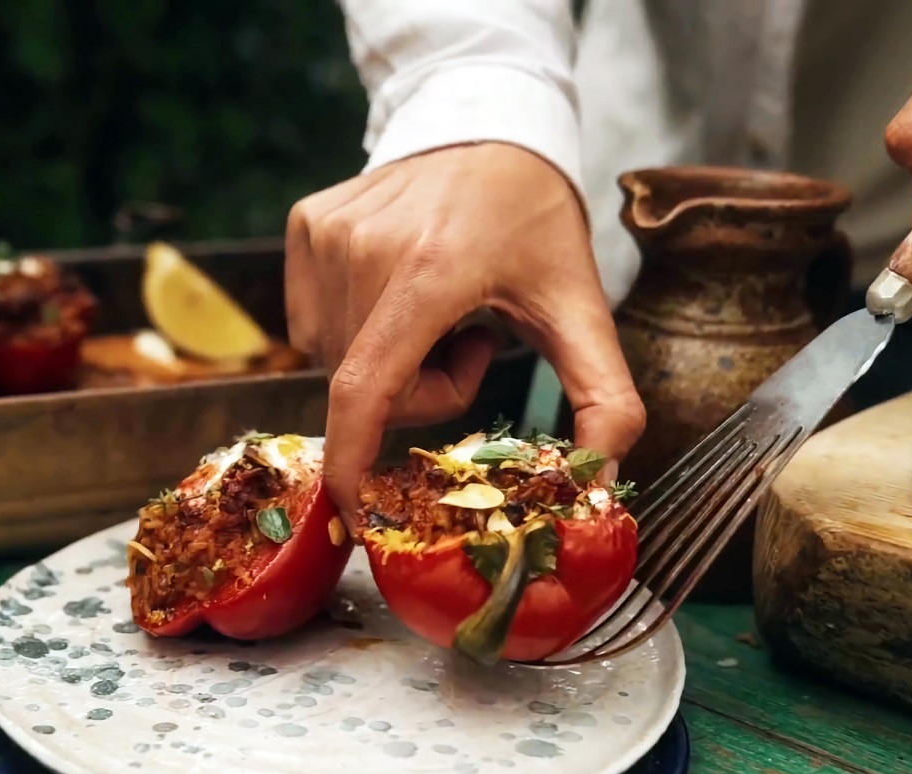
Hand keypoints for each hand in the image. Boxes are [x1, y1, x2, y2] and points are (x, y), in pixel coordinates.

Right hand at [285, 143, 645, 519]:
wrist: (488, 124)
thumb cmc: (534, 218)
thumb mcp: (582, 304)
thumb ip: (606, 398)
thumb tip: (598, 484)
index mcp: (433, 271)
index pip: (366, 389)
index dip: (351, 462)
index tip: (354, 512)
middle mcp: (366, 248)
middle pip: (365, 384)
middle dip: (420, 390)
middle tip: (471, 341)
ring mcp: (327, 233)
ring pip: (335, 356)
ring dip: (387, 357)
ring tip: (437, 305)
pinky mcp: (305, 224)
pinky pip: (312, 322)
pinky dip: (354, 325)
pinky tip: (398, 283)